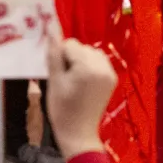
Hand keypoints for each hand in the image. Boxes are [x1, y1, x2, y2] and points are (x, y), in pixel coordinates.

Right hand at [42, 26, 116, 156]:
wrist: (78, 134)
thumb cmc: (62, 110)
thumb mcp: (54, 81)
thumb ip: (53, 53)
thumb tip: (50, 29)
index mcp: (87, 68)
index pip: (70, 44)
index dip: (60, 56)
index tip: (58, 74)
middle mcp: (102, 67)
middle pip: (81, 47)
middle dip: (71, 58)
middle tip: (65, 79)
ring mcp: (109, 73)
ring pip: (91, 52)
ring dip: (81, 60)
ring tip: (74, 79)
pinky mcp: (112, 79)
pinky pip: (99, 62)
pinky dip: (90, 66)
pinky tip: (83, 81)